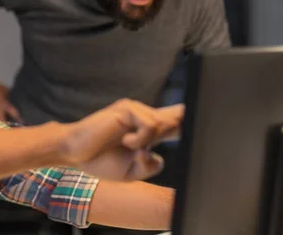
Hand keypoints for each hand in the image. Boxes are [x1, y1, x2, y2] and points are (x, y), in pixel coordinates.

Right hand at [61, 100, 183, 181]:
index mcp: (147, 132)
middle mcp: (144, 117)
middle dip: (182, 125)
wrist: (74, 153)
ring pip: (162, 124)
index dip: (191, 123)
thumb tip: (157, 153)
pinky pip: (149, 124)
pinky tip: (126, 142)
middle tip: (162, 137)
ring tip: (128, 147)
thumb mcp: (132, 172)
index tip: (208, 126)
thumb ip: (151, 165)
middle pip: (178, 116)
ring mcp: (136, 110)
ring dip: (148, 141)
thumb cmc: (101, 161)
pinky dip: (140, 138)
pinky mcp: (127, 108)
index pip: (177, 123)